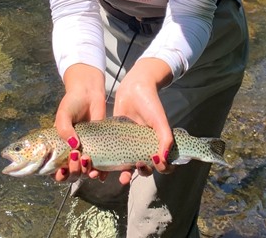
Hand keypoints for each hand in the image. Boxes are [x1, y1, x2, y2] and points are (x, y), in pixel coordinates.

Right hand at [53, 64, 106, 181]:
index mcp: (59, 147)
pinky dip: (101, 172)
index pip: (55, 169)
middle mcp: (72, 152)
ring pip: (85, 172)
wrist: (89, 93)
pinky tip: (102, 173)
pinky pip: (100, 165)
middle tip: (76, 157)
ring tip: (88, 161)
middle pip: (72, 173)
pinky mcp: (100, 147)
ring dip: (86, 172)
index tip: (62, 170)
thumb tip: (74, 146)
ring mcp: (87, 150)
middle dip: (74, 171)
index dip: (58, 174)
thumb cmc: (72, 103)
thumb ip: (64, 129)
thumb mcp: (63, 114)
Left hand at [113, 58, 175, 184]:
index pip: (162, 164)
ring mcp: (129, 143)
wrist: (134, 87)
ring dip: (120, 175)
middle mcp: (143, 147)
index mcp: (157, 144)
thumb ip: (165, 138)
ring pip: (125, 165)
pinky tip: (100, 168)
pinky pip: (111, 154)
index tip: (151, 164)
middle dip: (136, 174)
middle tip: (130, 173)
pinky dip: (106, 164)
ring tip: (115, 178)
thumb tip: (165, 159)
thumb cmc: (151, 103)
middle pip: (142, 168)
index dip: (159, 169)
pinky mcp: (115, 138)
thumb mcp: (160, 120)